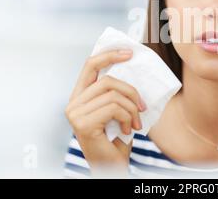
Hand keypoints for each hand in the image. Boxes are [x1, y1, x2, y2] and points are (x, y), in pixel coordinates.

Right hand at [65, 49, 146, 176]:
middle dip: (131, 91)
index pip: (90, 65)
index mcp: (80, 96)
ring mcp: (75, 113)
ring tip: (135, 123)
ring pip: (113, 94)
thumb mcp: (117, 109)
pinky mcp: (83, 123)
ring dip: (132, 109)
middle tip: (143, 106)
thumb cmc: (116, 138)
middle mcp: (73, 103)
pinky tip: (127, 130)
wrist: (111, 166)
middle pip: (107, 80)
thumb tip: (132, 65)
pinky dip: (127, 118)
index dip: (109, 55)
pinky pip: (114, 108)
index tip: (130, 52)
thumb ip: (116, 91)